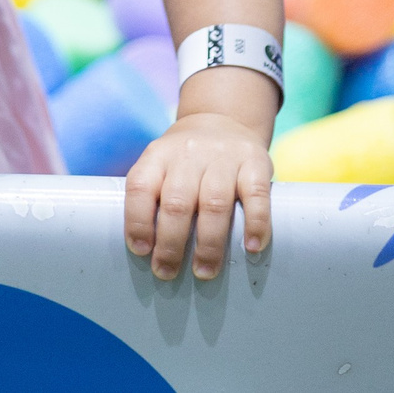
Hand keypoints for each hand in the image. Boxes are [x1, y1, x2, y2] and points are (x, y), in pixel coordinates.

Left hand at [125, 112, 272, 281]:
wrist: (223, 120)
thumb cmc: (186, 160)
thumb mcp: (161, 165)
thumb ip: (154, 197)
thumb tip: (148, 253)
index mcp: (158, 155)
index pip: (140, 186)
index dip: (137, 221)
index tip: (141, 251)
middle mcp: (188, 153)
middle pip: (177, 202)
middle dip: (171, 244)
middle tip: (168, 273)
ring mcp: (223, 157)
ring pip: (213, 203)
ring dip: (208, 244)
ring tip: (204, 272)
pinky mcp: (255, 162)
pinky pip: (256, 195)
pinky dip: (256, 224)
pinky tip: (252, 248)